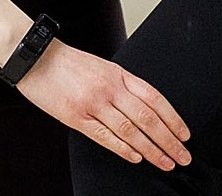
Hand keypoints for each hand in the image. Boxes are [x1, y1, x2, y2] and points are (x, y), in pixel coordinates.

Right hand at [12, 40, 192, 169]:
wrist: (36, 58)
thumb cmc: (68, 63)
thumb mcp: (103, 67)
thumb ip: (123, 85)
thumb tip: (145, 107)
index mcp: (120, 75)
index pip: (155, 99)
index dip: (173, 119)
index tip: (184, 135)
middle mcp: (110, 89)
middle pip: (148, 118)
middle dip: (169, 140)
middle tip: (182, 156)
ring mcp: (94, 104)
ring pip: (130, 131)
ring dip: (151, 150)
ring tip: (165, 162)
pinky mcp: (76, 117)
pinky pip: (105, 137)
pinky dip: (123, 149)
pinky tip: (136, 158)